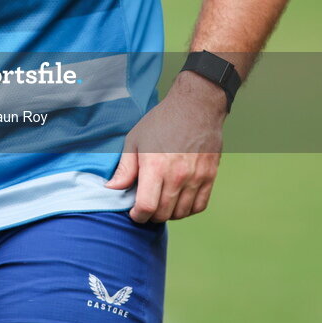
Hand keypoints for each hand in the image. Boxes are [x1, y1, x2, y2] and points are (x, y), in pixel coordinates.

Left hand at [104, 72, 225, 222]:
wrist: (195, 107)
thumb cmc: (162, 121)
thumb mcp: (135, 139)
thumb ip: (125, 168)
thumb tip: (112, 188)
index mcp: (155, 166)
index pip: (147, 208)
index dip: (138, 216)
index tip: (134, 213)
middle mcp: (177, 176)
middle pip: (163, 214)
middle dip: (151, 216)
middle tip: (147, 207)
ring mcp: (195, 178)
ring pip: (181, 213)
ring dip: (169, 213)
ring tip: (162, 203)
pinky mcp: (209, 177)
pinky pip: (199, 206)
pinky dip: (188, 209)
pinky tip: (179, 201)